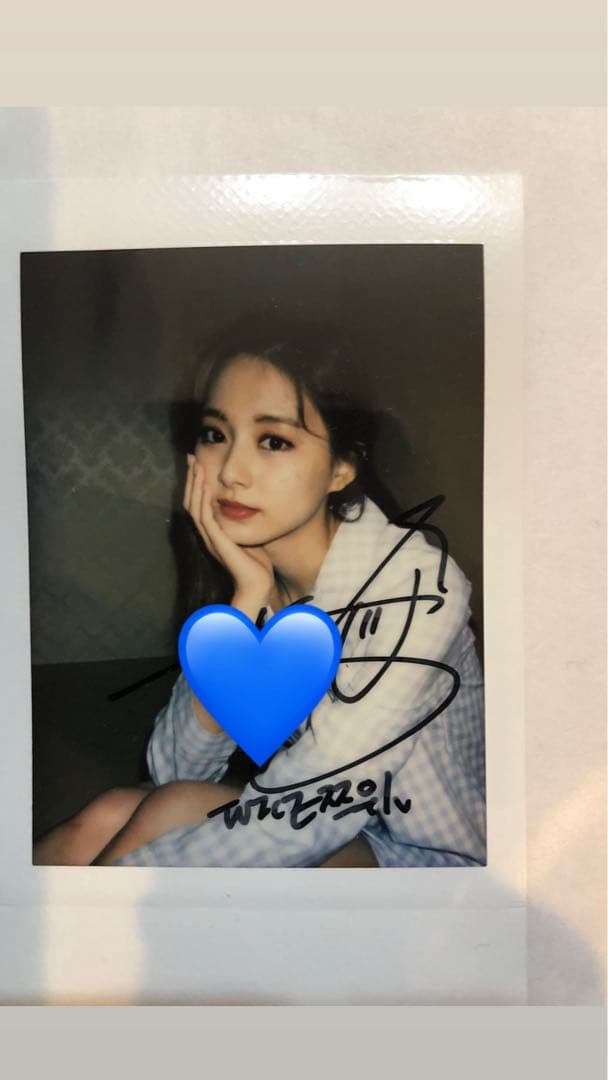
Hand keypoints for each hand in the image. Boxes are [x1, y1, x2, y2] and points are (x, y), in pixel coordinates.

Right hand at [183, 455, 274, 606]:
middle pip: (191, 501)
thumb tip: (249, 505)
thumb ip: (244, 522)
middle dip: (191, 478)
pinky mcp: (216, 542)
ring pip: (195, 506)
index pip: (199, 504)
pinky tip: (205, 485)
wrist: (257, 585)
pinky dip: (203, 499)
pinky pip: (205, 517)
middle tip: (191, 457)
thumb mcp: (250, 536)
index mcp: (213, 533)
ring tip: (196, 465)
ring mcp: (210, 538)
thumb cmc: (257, 565)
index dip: (197, 484)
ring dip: (195, 484)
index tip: (199, 464)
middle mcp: (207, 534)